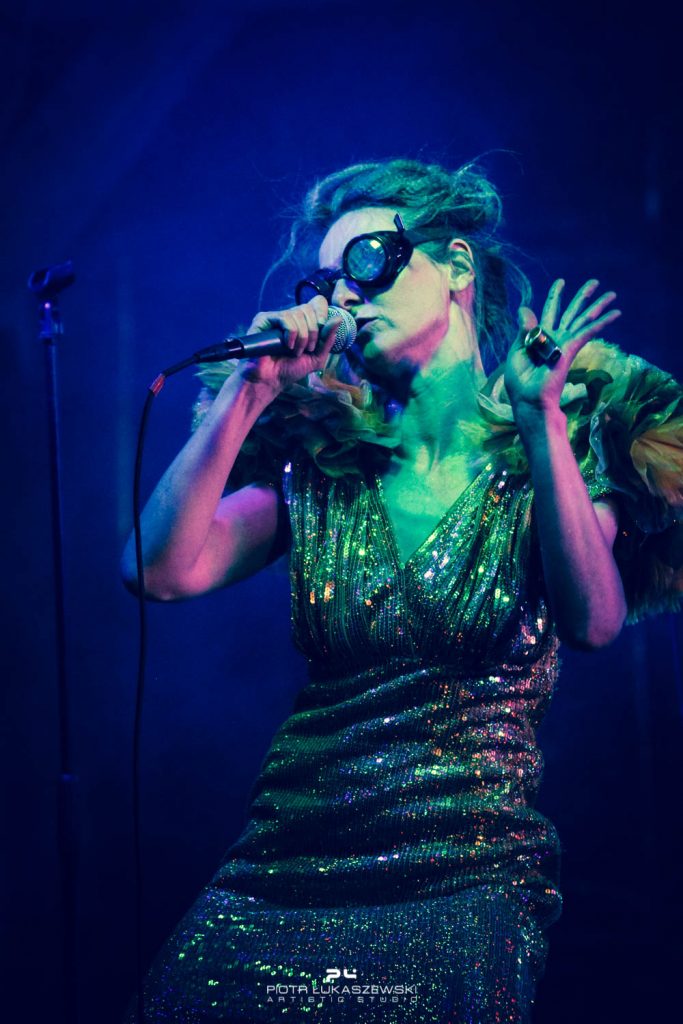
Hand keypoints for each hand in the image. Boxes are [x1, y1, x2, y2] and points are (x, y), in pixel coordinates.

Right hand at [233, 294, 342, 394]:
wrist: (271, 380)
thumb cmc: (290, 369)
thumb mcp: (317, 357)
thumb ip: (328, 339)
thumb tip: (338, 318)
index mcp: (303, 322)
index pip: (317, 302)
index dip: (323, 313)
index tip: (323, 330)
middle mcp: (289, 316)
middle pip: (309, 308)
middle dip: (314, 331)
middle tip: (308, 348)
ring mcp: (276, 317)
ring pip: (298, 313)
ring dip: (302, 336)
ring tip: (295, 352)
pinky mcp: (263, 319)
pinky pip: (285, 317)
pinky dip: (291, 333)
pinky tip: (287, 346)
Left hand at [503, 279, 620, 418]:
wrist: (530, 401)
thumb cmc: (521, 382)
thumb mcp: (517, 353)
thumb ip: (524, 330)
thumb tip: (525, 307)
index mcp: (540, 338)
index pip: (550, 312)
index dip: (555, 297)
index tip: (561, 282)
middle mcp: (555, 338)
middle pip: (572, 313)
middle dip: (583, 297)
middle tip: (595, 282)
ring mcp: (565, 343)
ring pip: (584, 319)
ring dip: (598, 306)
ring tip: (612, 294)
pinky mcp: (570, 349)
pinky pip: (588, 331)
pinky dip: (602, 322)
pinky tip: (616, 313)